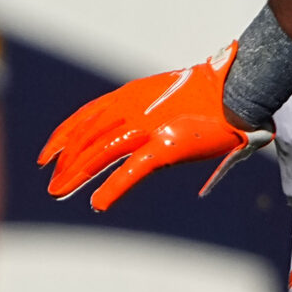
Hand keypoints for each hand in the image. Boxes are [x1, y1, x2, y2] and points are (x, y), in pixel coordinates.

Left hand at [39, 43, 274, 211]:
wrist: (242, 88)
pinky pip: (132, 170)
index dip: (63, 136)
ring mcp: (148, 127)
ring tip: (60, 192)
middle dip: (66, 162)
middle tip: (53, 184)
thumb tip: (159, 121)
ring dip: (77, 174)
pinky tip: (99, 203)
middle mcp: (133, 108)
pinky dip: (114, 188)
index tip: (49, 156)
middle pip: (87, 136)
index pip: (86, 116)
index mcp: (134, 94)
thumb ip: (162, 107)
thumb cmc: (219, 89)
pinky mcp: (167, 146)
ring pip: (101, 153)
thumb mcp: (177, 96)